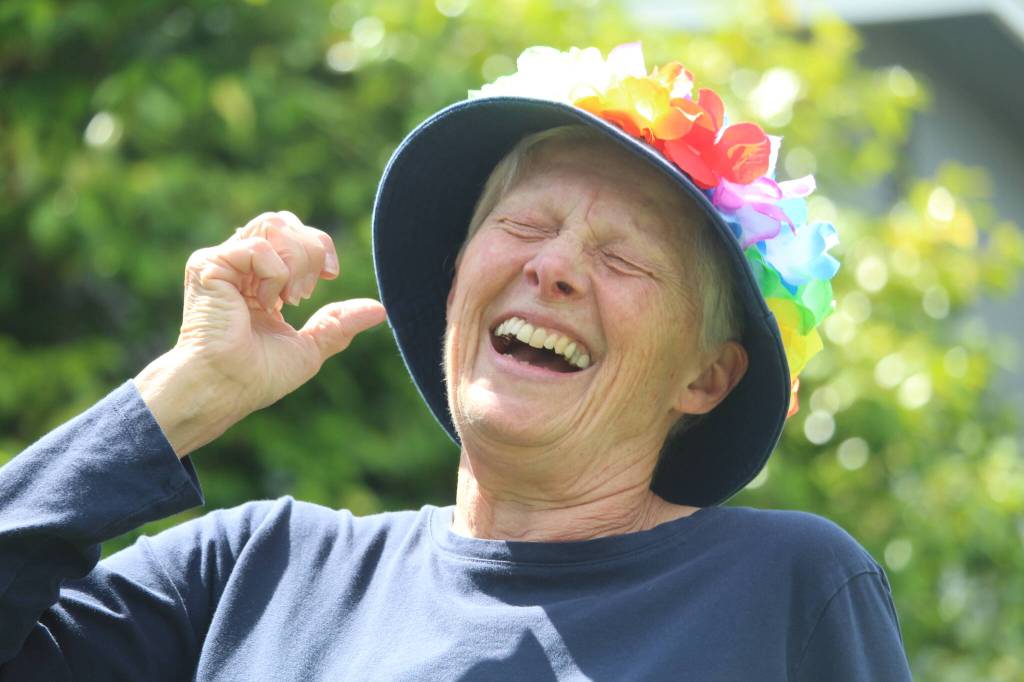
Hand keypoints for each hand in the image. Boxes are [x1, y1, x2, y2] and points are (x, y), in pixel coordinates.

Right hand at [136, 211, 385, 456]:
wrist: (226, 388)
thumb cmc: (257, 375)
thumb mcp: (309, 347)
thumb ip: (339, 324)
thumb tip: (380, 309)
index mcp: (258, 279)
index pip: (293, 234)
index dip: (319, 246)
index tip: (331, 276)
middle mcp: (238, 265)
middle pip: (286, 221)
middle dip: (311, 252)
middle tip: (304, 295)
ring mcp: (221, 262)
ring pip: (274, 224)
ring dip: (295, 261)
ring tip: (289, 298)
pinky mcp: (208, 265)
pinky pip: (259, 247)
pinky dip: (275, 274)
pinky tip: (264, 302)